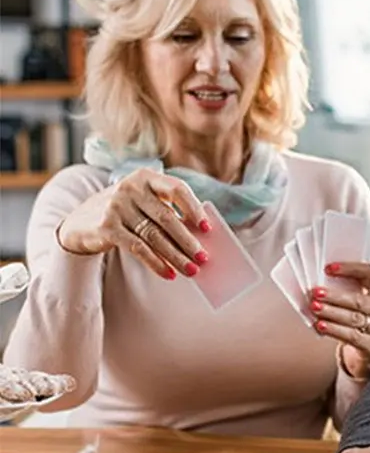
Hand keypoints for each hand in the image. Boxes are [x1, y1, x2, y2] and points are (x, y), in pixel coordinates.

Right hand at [56, 169, 208, 280]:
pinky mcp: (107, 227)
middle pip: (167, 218)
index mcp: (145, 178)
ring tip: (191, 270)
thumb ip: (166, 212)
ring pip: (154, 236)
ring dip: (176, 256)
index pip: (176, 189)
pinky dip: (156, 263)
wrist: (80, 222)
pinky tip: (169, 274)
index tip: (207, 228)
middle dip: (188, 241)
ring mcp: (116, 206)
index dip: (194, 208)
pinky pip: (138, 248)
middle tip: (204, 258)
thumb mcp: (143, 203)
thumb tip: (199, 239)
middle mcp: (130, 188)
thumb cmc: (125, 212)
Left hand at [310, 262, 369, 379]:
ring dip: (331, 312)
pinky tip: (321, 326)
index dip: (350, 269)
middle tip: (316, 292)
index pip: (369, 274)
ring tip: (315, 308)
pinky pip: (352, 337)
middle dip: (335, 296)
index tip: (329, 268)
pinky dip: (335, 330)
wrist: (369, 355)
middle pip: (359, 300)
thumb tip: (317, 285)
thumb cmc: (359, 325)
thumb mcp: (356, 307)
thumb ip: (344, 294)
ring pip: (354, 318)